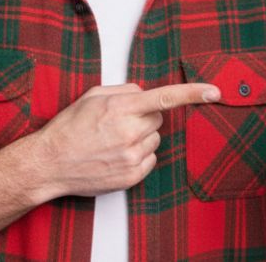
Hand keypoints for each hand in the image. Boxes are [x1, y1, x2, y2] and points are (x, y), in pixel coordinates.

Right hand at [27, 82, 220, 199]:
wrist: (50, 163)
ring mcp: (132, 157)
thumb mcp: (92, 96)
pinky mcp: (132, 176)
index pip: (166, 97)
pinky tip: (115, 155)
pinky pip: (150, 158)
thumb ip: (124, 90)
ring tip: (112, 140)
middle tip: (119, 122)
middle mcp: (130, 132)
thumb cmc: (68, 128)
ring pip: (155, 138)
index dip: (194, 93)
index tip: (215, 91)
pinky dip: (138, 155)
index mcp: (121, 108)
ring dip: (141, 136)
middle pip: (159, 118)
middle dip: (145, 116)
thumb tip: (144, 93)